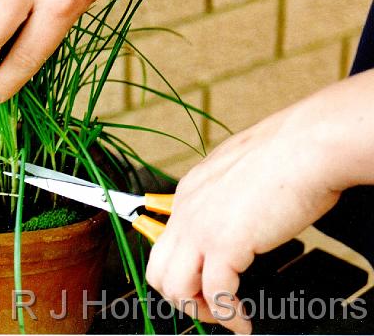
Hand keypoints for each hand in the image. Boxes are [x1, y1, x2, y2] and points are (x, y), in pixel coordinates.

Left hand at [146, 70, 373, 332]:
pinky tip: (243, 320)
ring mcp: (200, 228)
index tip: (205, 285)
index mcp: (188, 193)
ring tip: (225, 315)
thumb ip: (226, 196)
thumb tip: (234, 220)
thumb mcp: (239, 172)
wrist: (306, 146)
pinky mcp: (224, 244)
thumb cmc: (286, 153)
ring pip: (174, 287)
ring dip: (200, 310)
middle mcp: (186, 211)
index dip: (185, 271)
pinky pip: (215, 295)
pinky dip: (228, 316)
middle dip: (180, 297)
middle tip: (209, 306)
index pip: (166, 243)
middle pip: (158, 269)